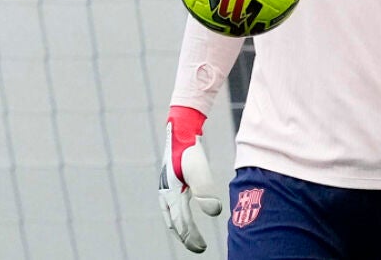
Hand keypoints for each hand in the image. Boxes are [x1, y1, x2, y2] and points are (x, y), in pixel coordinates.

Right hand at [158, 106, 221, 252]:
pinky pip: (174, 207)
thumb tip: (214, 213)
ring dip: (182, 229)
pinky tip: (187, 219)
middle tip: (199, 248)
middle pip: (175, 223)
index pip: (181, 223)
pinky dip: (180, 218)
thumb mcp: (198, 169)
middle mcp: (166, 195)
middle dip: (186, 237)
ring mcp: (167, 190)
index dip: (190, 237)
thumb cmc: (189, 150)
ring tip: (192, 239)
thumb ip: (205, 190)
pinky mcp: (172, 184)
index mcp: (170, 194)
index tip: (201, 248)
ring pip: (172, 216)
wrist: (180, 131)